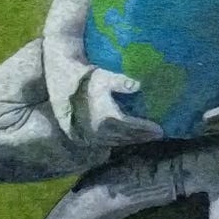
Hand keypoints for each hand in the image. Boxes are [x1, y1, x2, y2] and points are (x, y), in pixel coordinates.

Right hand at [48, 49, 162, 147]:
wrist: (58, 82)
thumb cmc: (82, 76)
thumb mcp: (102, 76)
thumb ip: (120, 82)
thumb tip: (138, 85)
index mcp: (102, 118)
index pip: (129, 127)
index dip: (145, 129)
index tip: (160, 130)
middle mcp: (95, 131)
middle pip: (124, 137)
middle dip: (141, 137)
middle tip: (158, 135)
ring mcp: (86, 135)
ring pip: (114, 142)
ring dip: (130, 140)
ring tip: (146, 137)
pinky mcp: (80, 135)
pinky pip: (103, 142)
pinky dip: (118, 140)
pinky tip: (126, 137)